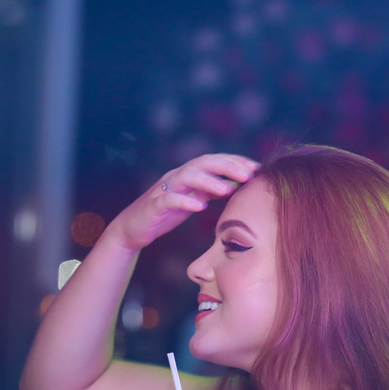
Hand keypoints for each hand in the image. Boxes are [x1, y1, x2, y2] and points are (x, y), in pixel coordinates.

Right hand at [108, 154, 258, 250]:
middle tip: (249, 174)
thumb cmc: (164, 214)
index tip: (256, 168)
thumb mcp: (191, 201)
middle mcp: (175, 177)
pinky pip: (169, 199)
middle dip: (227, 166)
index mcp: (187, 175)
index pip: (213, 161)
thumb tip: (235, 184)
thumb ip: (209, 191)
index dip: (235, 161)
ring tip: (228, 189)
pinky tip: (201, 207)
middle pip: (203, 162)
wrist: (132, 229)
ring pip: (187, 177)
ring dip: (209, 181)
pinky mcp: (153, 205)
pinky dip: (186, 201)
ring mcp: (163, 189)